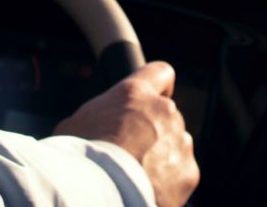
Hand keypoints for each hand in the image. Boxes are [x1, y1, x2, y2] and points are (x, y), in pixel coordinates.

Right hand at [54, 61, 198, 206]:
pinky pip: (182, 173)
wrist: (99, 193)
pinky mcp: (189, 172)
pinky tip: (147, 188)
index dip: (158, 86)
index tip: (153, 100)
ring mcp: (179, 142)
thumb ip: (101, 115)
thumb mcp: (77, 123)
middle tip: (131, 152)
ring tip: (137, 174)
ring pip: (176, 145)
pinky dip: (169, 182)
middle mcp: (163, 111)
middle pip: (166, 116)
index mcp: (134, 93)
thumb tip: (100, 125)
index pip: (160, 72)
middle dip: (153, 132)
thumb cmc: (79, 157)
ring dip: (162, 156)